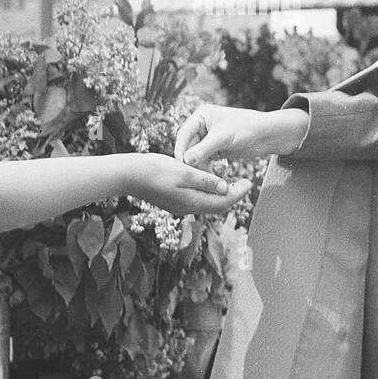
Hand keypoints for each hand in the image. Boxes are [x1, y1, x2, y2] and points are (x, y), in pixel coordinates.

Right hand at [121, 153, 251, 215]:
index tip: (250, 182)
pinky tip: (208, 181)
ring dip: (219, 194)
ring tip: (231, 182)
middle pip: (216, 205)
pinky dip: (206, 192)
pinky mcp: (172, 200)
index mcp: (191, 201)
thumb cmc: (154, 170)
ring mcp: (178, 206)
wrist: (127, 175)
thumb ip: (205, 180)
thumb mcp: (184, 171)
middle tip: (245, 183)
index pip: (222, 201)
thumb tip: (225, 188)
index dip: (238, 193)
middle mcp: (186, 208)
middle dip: (232, 195)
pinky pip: (196, 199)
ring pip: (206, 203)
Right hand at [172, 104, 307, 167]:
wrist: (268, 135)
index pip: (184, 133)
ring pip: (194, 155)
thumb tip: (186, 161)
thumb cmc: (248, 128)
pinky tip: (205, 179)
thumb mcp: (224, 137)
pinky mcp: (214, 150)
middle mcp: (202, 126)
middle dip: (188, 160)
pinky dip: (204, 170)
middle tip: (186, 176)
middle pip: (187, 146)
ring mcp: (207, 139)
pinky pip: (203, 161)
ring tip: (196, 179)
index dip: (181, 149)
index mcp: (201, 115)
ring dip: (195, 167)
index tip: (180, 164)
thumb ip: (204, 149)